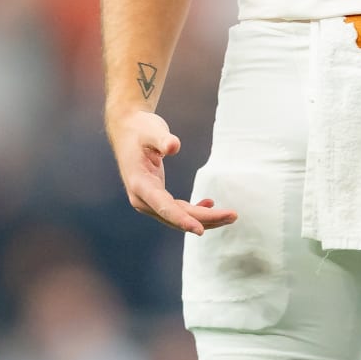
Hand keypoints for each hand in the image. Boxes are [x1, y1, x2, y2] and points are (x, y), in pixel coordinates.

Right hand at [109, 109, 237, 234]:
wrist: (127, 129)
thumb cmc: (140, 128)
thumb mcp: (151, 130)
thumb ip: (163, 139)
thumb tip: (175, 146)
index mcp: (139, 184)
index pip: (164, 207)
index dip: (182, 219)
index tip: (200, 230)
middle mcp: (142, 198)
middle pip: (176, 216)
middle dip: (205, 219)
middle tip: (233, 215)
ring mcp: (148, 199)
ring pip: (178, 216)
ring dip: (204, 217)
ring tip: (229, 215)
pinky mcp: (155, 196)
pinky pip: (176, 209)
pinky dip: (194, 210)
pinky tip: (209, 203)